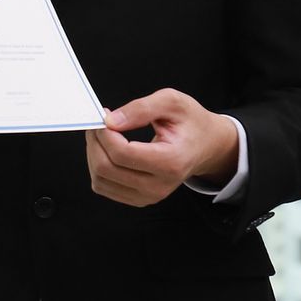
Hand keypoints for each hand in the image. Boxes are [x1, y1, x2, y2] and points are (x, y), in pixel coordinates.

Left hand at [86, 89, 239, 207]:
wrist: (207, 145)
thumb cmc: (191, 123)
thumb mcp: (172, 102)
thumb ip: (141, 108)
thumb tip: (111, 121)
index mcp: (170, 161)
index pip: (121, 153)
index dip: (104, 133)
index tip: (104, 115)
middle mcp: (160, 185)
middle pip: (106, 168)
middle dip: (95, 141)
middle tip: (99, 123)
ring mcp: (149, 195)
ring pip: (101, 179)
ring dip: (93, 154)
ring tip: (104, 135)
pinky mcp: (139, 198)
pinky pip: (104, 187)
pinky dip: (97, 167)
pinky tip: (107, 150)